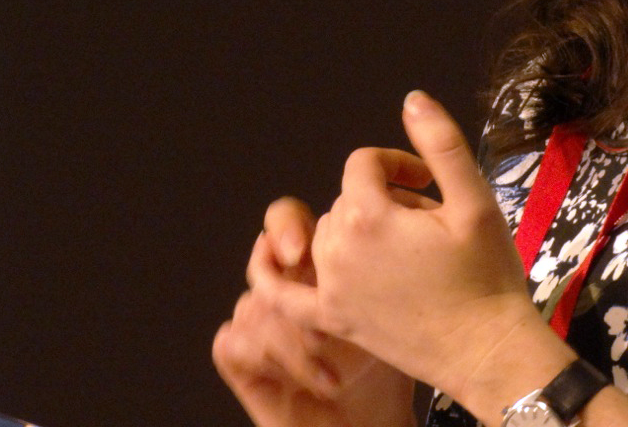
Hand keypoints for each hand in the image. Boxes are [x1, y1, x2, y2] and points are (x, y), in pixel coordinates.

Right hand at [213, 198, 415, 426]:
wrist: (373, 422)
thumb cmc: (386, 364)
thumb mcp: (394, 305)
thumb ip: (380, 263)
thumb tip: (386, 230)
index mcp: (313, 262)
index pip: (284, 219)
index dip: (285, 227)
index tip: (301, 252)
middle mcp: (279, 286)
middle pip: (260, 259)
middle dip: (287, 289)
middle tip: (323, 330)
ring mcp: (257, 319)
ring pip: (252, 306)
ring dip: (293, 341)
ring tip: (334, 369)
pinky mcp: (239, 356)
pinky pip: (233, 341)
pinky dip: (272, 361)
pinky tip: (320, 382)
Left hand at [253, 92, 544, 405]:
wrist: (489, 353)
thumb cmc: (487, 276)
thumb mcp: (475, 201)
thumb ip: (441, 143)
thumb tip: (412, 99)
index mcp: (368, 215)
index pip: (364, 164)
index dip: (398, 164)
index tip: (431, 183)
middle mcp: (337, 249)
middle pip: (348, 198)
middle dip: (385, 200)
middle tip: (430, 223)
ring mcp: (330, 289)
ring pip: (329, 234)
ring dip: (359, 230)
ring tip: (405, 250)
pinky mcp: (331, 320)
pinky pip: (284, 293)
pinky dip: (273, 274)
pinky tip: (273, 259)